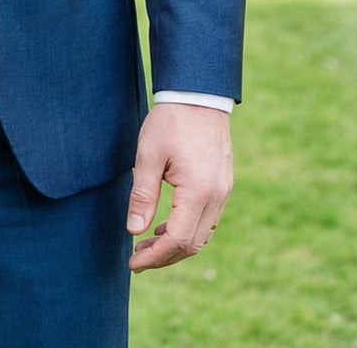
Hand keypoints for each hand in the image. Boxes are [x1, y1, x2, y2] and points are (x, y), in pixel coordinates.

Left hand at [126, 103, 232, 271]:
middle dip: (164, 257)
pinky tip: (167, 224)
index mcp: (198, 191)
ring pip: (203, 234)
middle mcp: (216, 196)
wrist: (199, 94)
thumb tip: (134, 231)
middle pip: (193, 244)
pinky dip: (188, 229)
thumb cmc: (170, 121)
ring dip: (177, 245)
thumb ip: (142, 195)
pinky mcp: (223, 184)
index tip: (133, 262)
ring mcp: (223, 191)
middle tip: (136, 257)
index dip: (155, 257)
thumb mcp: (148, 155)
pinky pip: (208, 219)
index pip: (179, 241)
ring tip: (148, 243)